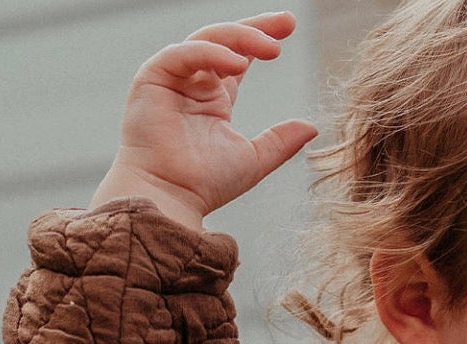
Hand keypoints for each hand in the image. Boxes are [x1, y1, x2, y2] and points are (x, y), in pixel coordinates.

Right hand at [100, 12, 317, 223]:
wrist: (171, 197)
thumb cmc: (205, 184)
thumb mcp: (253, 159)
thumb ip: (280, 141)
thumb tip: (313, 127)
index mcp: (214, 97)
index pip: (240, 56)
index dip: (262, 37)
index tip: (289, 26)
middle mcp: (193, 82)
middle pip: (225, 40)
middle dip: (256, 28)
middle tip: (286, 23)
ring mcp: (172, 77)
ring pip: (207, 40)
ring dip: (240, 39)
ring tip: (270, 48)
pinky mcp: (153, 76)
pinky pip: (184, 53)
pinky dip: (210, 52)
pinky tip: (237, 62)